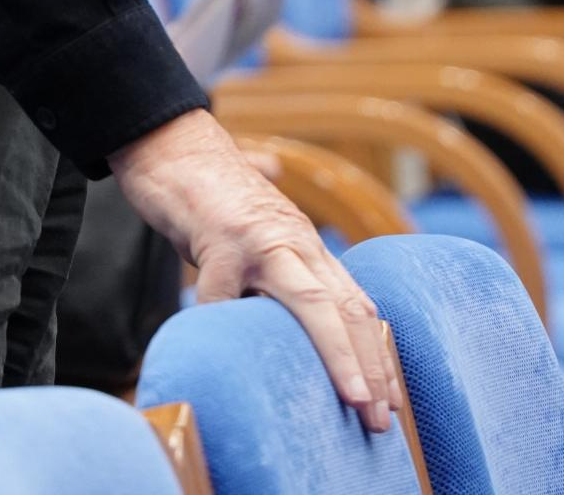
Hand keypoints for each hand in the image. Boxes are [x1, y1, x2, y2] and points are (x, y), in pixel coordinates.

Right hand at [109, 108, 399, 432]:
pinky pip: (226, 296)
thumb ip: (276, 266)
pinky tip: (228, 356)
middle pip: (345, 305)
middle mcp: (293, 239)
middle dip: (370, 363)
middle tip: (381, 418)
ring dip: (337, 352)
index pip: (355, 303)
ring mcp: (259, 237)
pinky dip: (229, 329)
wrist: (172, 145)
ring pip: (311, 299)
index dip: (376, 353)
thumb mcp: (254, 234)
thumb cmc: (208, 197)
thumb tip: (282, 310)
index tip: (391, 402)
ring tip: (352, 397)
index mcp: (304, 245)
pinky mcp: (220, 237)